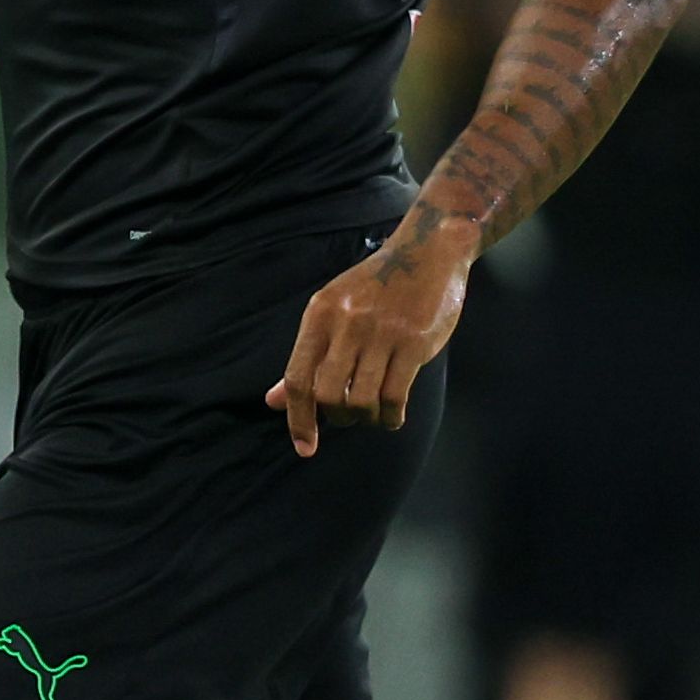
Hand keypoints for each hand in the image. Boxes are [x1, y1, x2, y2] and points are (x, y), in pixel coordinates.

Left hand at [263, 210, 473, 456]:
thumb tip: (273, 402)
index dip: (297, 418)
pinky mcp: (414, 342)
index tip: (305, 447)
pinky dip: (392, 417)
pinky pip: (395, 396)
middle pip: (326, 394)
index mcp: (318, 316)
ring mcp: (381, 333)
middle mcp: (345, 324)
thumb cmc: (374, 288)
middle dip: (336, 417)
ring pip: (361, 400)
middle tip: (349, 414)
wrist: (426, 252)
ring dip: (366, 418)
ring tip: (374, 413)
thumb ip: (306, 358)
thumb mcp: (331, 312)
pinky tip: (393, 416)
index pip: (297, 378)